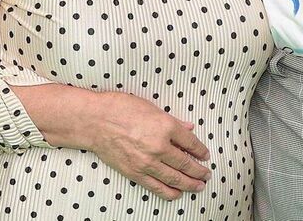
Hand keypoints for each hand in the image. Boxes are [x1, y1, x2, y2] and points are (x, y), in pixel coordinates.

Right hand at [75, 92, 211, 199]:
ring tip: (198, 186)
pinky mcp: (135, 173)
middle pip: (185, 163)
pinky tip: (178, 193)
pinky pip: (156, 186)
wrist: (95, 122)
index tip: (205, 155)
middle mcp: (159, 146)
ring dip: (189, 184)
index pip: (190, 143)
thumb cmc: (121, 108)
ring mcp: (147, 162)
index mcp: (166, 127)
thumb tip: (189, 127)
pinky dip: (169, 192)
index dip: (201, 150)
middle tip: (206, 174)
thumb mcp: (152, 108)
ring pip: (174, 178)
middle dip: (199, 171)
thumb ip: (173, 121)